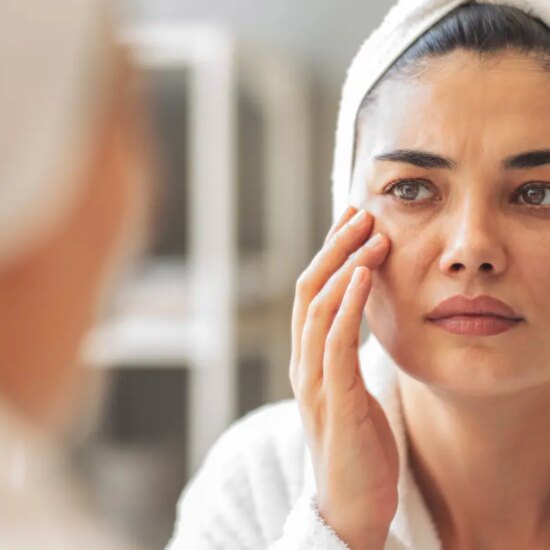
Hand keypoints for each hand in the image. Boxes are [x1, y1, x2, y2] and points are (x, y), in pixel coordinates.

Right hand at [288, 206, 398, 548]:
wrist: (349, 506)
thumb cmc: (356, 444)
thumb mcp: (350, 389)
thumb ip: (345, 353)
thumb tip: (356, 320)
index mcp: (308, 359)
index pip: (311, 293)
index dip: (328, 253)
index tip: (351, 220)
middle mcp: (303, 364)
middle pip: (308, 291)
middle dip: (333, 248)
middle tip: (359, 213)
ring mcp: (313, 382)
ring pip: (318, 309)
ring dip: (343, 266)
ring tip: (369, 235)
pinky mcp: (334, 401)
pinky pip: (336, 343)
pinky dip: (347, 305)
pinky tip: (362, 277)